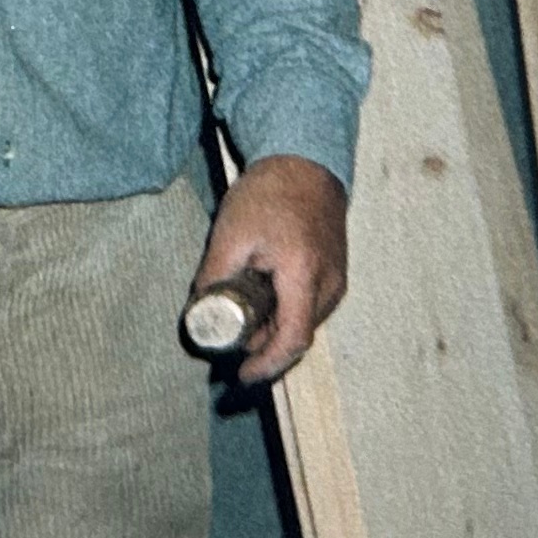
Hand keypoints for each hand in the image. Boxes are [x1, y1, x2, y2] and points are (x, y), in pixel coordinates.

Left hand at [191, 155, 347, 385]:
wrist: (305, 161)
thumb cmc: (270, 192)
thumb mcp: (231, 232)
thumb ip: (215, 275)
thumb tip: (200, 309)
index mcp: (304, 274)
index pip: (293, 339)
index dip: (267, 364)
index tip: (242, 375)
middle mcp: (329, 284)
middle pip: (297, 336)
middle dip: (263, 346)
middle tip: (230, 335)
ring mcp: (337, 280)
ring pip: (304, 322)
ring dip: (274, 328)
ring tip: (243, 308)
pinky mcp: (335, 273)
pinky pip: (310, 306)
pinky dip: (286, 312)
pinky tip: (262, 295)